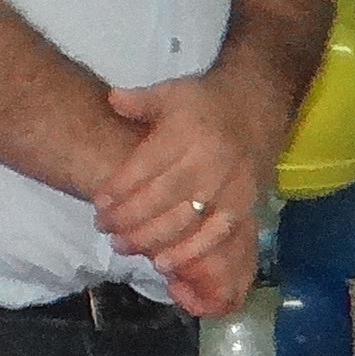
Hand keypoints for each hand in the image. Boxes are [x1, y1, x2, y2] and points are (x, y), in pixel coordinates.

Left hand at [94, 70, 288, 274]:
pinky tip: (163, 263)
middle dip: (128, 217)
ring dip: (149, 238)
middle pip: (161, 197)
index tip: (98, 203)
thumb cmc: (204, 105)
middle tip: (104, 228)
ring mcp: (228, 186)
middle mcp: (207, 161)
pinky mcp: (243, 206)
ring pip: (184, 220)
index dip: (119, 188)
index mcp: (186, 133)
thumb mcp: (172, 92)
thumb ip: (140, 101)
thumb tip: (112, 99)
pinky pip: (215, 235)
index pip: (146, 165)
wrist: (256, 108)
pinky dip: (189, 253)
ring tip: (123, 245)